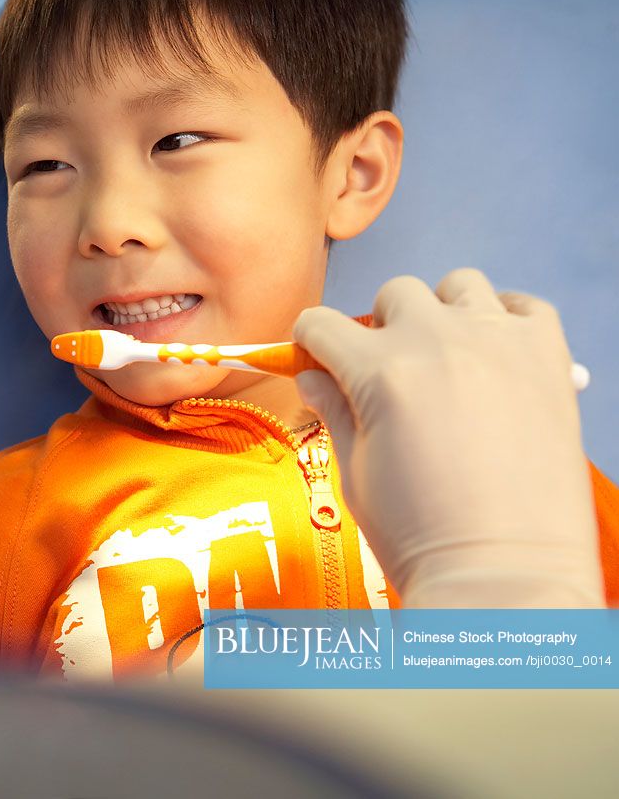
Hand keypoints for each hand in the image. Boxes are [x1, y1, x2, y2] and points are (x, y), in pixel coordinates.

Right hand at [293, 268, 601, 606]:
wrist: (504, 572)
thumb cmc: (422, 533)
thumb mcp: (355, 472)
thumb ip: (335, 410)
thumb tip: (314, 377)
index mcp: (378, 371)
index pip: (320, 324)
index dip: (310, 342)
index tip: (317, 358)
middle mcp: (437, 342)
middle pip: (393, 295)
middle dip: (380, 327)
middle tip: (388, 371)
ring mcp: (498, 343)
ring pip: (458, 285)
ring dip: (442, 312)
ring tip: (446, 355)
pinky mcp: (548, 357)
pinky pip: (526, 305)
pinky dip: (506, 317)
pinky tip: (495, 352)